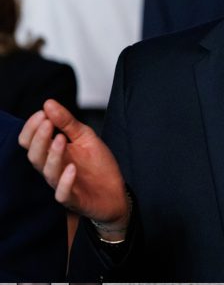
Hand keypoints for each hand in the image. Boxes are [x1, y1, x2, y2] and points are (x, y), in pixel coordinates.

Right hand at [18, 100, 129, 238]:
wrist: (115, 193)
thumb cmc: (97, 165)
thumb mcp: (86, 137)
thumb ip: (67, 122)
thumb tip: (48, 103)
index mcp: (52, 153)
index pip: (30, 142)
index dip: (32, 128)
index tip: (42, 113)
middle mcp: (53, 169)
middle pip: (35, 156)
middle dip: (39, 138)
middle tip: (47, 122)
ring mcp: (62, 185)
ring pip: (48, 172)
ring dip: (53, 155)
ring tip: (61, 139)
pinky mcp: (74, 200)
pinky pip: (62, 194)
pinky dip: (65, 181)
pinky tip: (72, 168)